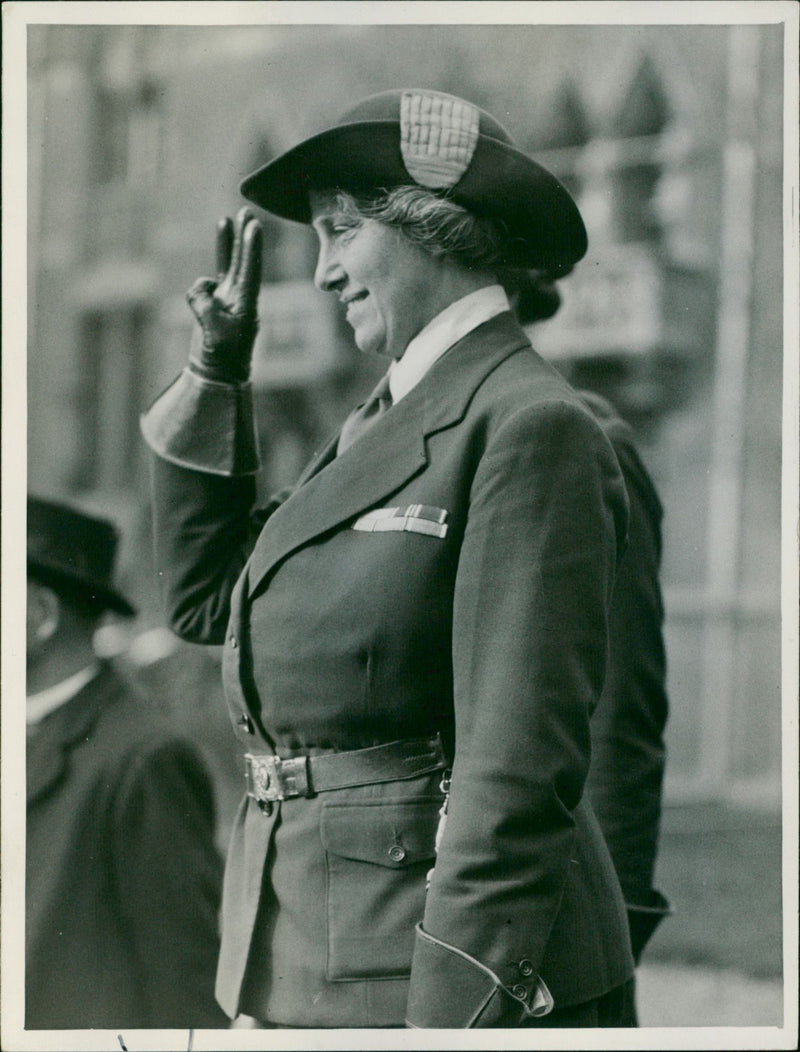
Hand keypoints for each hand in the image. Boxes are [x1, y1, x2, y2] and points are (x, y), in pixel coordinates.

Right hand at [186, 207, 262, 382]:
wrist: (216, 373)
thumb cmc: (222, 356)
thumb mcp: (214, 330)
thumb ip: (205, 304)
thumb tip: (200, 288)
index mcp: (246, 303)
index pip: (250, 269)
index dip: (251, 247)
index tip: (255, 225)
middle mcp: (239, 297)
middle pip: (241, 259)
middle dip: (243, 235)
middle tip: (248, 212)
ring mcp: (227, 299)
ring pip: (224, 264)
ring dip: (225, 244)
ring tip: (225, 220)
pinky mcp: (214, 304)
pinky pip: (201, 287)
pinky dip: (196, 294)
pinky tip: (199, 311)